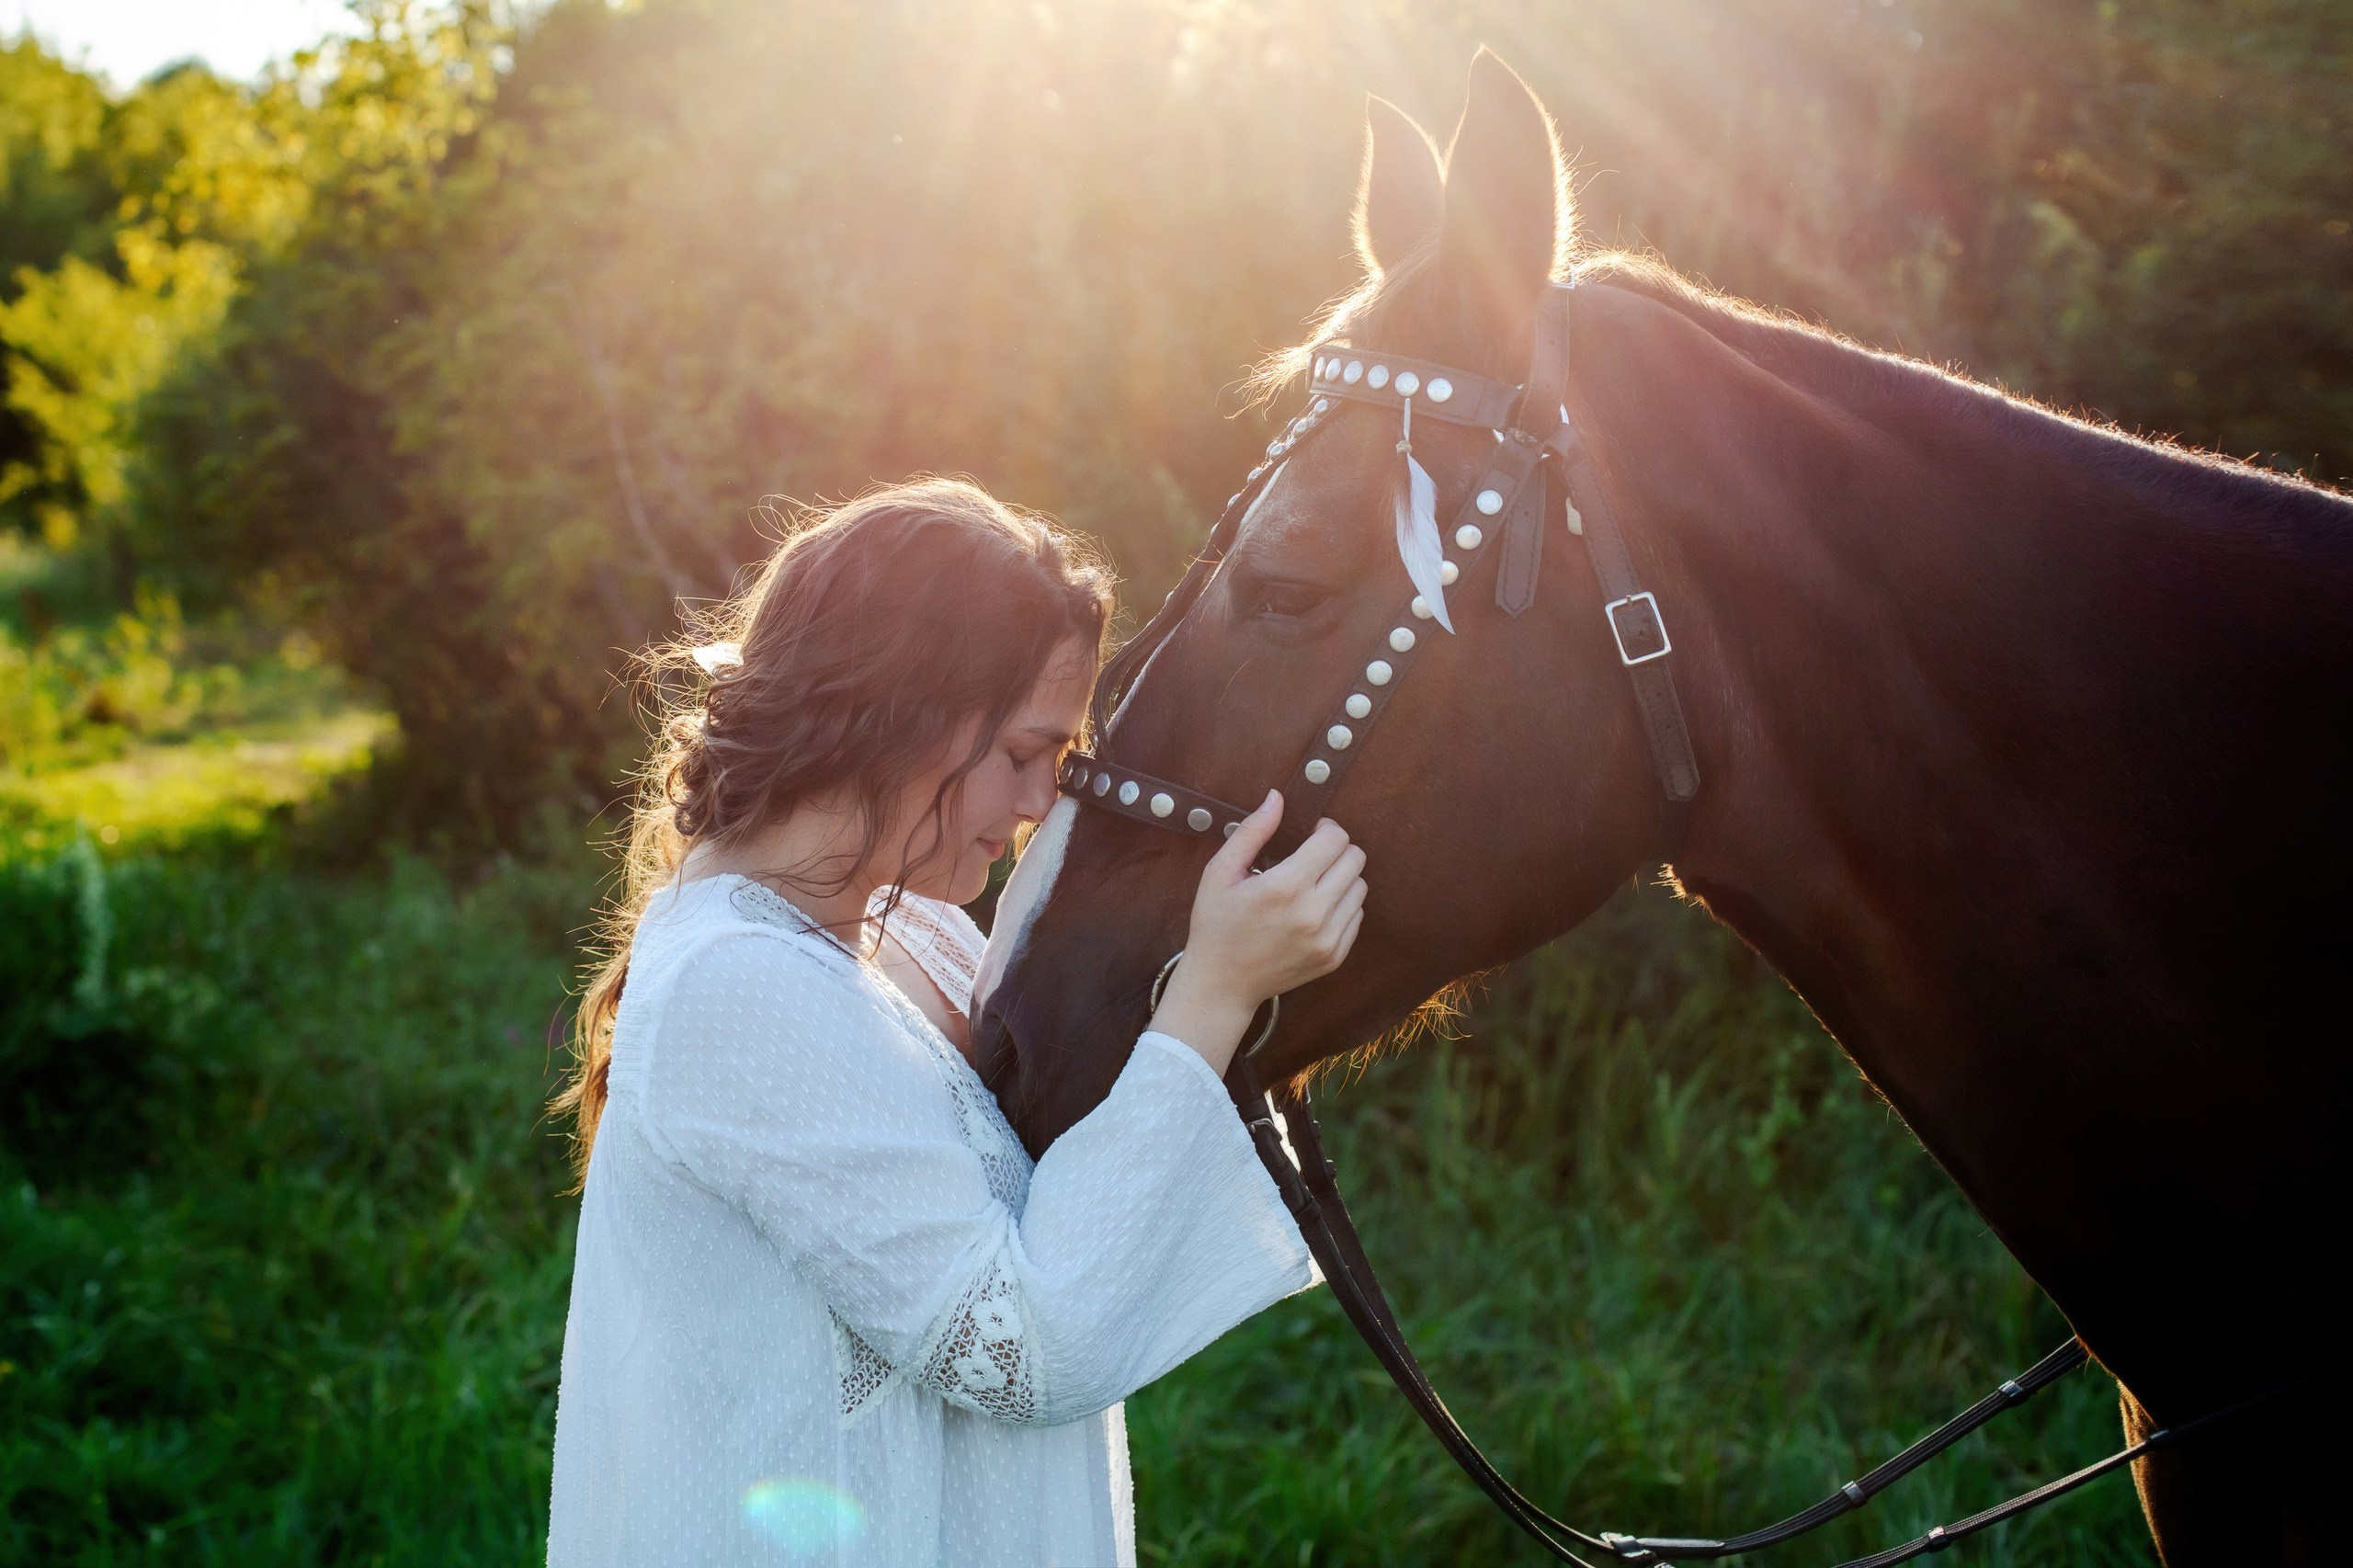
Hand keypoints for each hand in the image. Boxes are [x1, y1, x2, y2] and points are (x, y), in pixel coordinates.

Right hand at [1147, 790, 1367, 1074]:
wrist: (1222, 984)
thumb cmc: (1216, 924)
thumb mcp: (1220, 872)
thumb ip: (1252, 831)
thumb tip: (1277, 797)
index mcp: (1285, 887)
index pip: (1335, 840)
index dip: (1326, 829)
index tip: (1313, 832)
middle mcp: (1313, 913)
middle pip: (1355, 860)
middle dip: (1338, 849)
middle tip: (1315, 855)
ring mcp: (1327, 939)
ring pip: (1360, 887)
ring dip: (1342, 877)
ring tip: (1314, 883)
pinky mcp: (1334, 956)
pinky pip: (1357, 916)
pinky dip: (1342, 906)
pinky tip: (1314, 909)